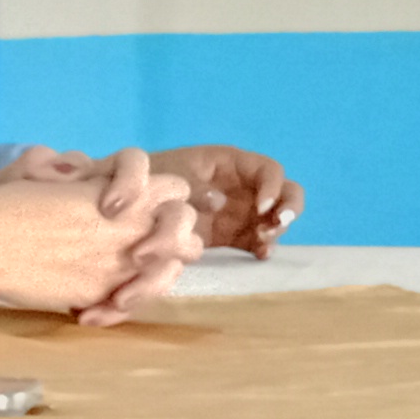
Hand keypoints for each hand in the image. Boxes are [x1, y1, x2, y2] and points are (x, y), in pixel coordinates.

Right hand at [0, 157, 198, 322]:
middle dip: (172, 238)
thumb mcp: (54, 177)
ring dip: (153, 278)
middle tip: (142, 249)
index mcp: (126, 190)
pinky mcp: (106, 294)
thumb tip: (86, 182)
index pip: (174, 189)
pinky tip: (89, 310)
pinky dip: (114, 309)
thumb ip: (85, 181)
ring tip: (121, 288)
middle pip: (184, 227)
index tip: (124, 207)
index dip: (159, 198)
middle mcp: (135, 224)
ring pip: (171, 269)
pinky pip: (131, 304)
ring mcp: (124, 261)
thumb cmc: (10, 203)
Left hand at [150, 142, 300, 253]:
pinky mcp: (235, 234)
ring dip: (277, 229)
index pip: (268, 170)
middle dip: (290, 208)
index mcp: (231, 163)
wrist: (130, 205)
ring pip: (277, 217)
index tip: (262, 207)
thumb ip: (194, 186)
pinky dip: (264, 247)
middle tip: (276, 225)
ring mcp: (242, 210)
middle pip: (286, 192)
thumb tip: (219, 202)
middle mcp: (244, 185)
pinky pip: (259, 240)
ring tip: (262, 241)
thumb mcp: (169, 175)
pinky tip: (260, 255)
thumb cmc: (150, 179)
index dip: (273, 186)